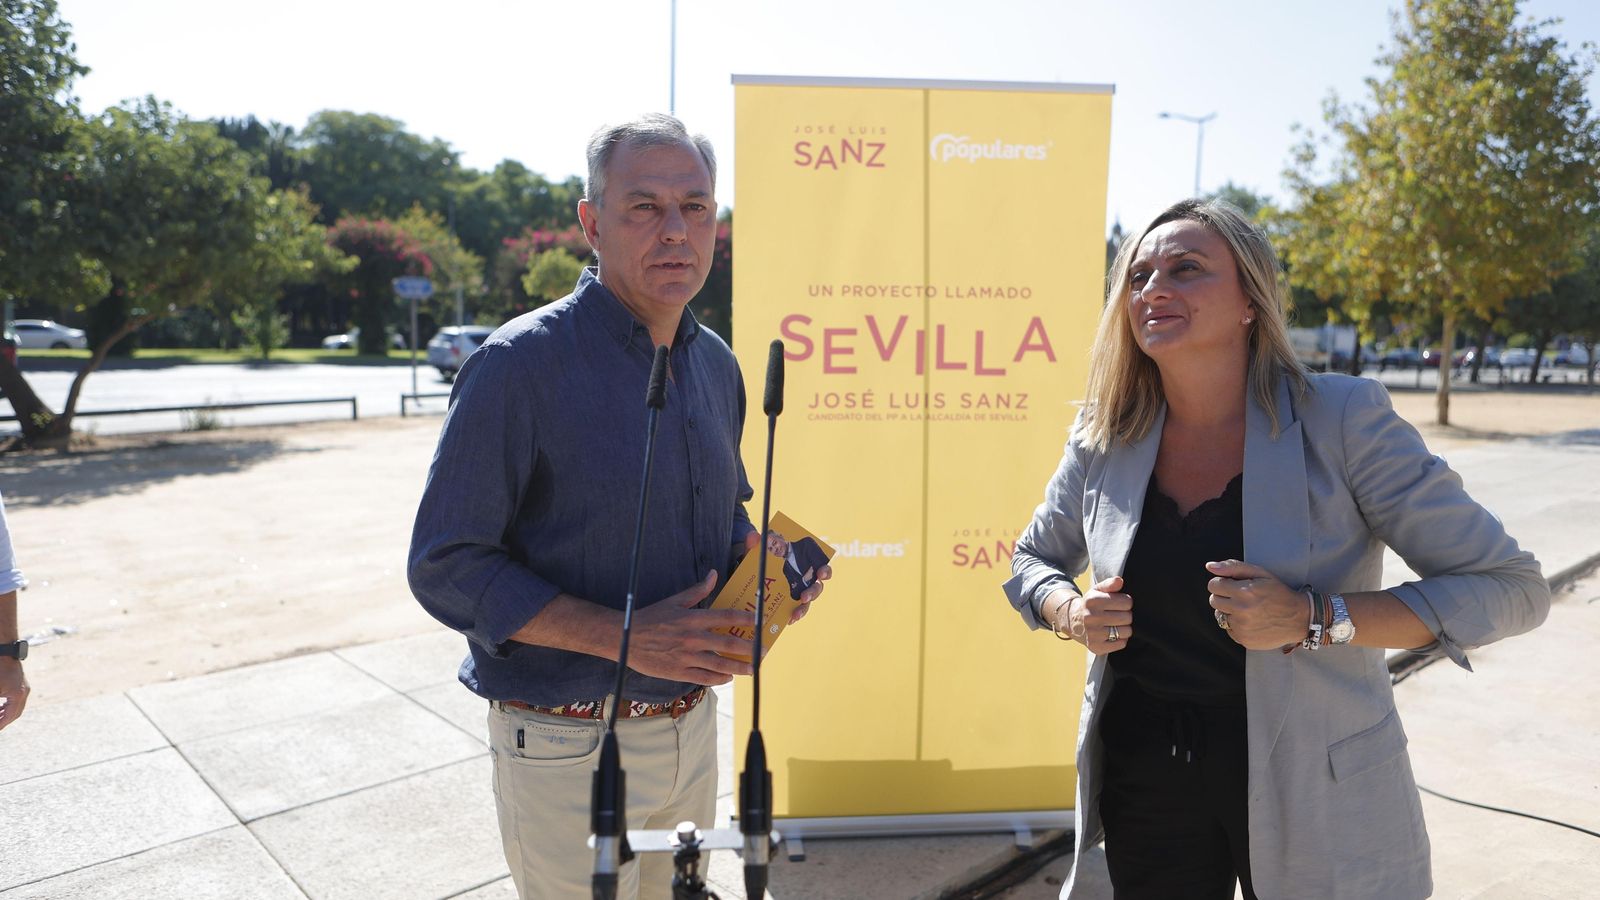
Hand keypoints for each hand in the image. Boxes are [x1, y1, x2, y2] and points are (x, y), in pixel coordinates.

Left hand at [0, 658, 28, 730]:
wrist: (4, 650)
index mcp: (18, 695)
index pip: (10, 715)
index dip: (1, 724)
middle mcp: (24, 691)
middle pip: (16, 713)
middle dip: (4, 721)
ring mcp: (24, 686)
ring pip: (17, 706)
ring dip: (6, 713)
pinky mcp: (20, 683)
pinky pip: (16, 699)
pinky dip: (8, 705)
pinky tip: (0, 706)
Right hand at [629, 571, 757, 684]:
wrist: (625, 638)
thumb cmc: (651, 617)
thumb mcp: (674, 601)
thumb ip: (697, 590)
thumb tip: (713, 573)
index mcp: (693, 618)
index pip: (726, 618)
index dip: (745, 620)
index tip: (759, 622)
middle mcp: (692, 638)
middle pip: (728, 644)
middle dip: (749, 648)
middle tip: (762, 651)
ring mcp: (686, 657)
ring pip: (719, 664)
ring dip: (739, 667)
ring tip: (752, 669)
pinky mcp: (678, 672)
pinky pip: (703, 678)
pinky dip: (718, 678)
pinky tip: (727, 677)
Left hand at [743, 531, 830, 624]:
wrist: (753, 574)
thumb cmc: (764, 560)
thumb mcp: (758, 552)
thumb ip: (755, 544)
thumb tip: (754, 536)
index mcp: (804, 566)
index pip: (821, 568)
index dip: (825, 571)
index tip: (821, 573)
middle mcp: (805, 581)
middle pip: (817, 588)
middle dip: (813, 592)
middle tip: (804, 596)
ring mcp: (798, 594)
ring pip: (807, 603)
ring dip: (803, 609)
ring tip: (795, 614)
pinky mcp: (789, 605)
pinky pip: (795, 612)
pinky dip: (793, 616)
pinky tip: (788, 620)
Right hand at [1047, 575, 1131, 653]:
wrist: (1074, 622)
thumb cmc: (1091, 605)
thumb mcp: (1097, 591)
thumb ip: (1109, 584)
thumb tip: (1119, 581)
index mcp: (1093, 601)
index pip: (1127, 602)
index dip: (1126, 602)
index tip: (1120, 604)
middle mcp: (1091, 617)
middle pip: (1127, 617)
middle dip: (1126, 615)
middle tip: (1118, 614)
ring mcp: (1093, 634)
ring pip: (1126, 631)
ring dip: (1125, 628)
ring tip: (1116, 624)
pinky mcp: (1096, 647)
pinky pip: (1121, 644)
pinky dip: (1121, 639)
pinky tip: (1113, 634)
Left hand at [1206, 560, 1309, 649]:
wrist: (1299, 618)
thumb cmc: (1279, 593)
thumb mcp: (1260, 574)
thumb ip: (1233, 567)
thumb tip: (1210, 566)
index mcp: (1244, 592)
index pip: (1213, 585)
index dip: (1222, 583)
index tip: (1232, 585)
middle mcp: (1241, 611)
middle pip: (1213, 601)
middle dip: (1223, 596)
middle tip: (1240, 597)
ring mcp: (1242, 628)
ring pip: (1220, 615)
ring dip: (1229, 611)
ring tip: (1247, 609)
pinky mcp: (1244, 640)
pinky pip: (1229, 629)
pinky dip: (1236, 625)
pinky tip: (1251, 621)